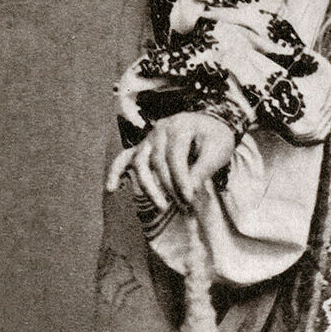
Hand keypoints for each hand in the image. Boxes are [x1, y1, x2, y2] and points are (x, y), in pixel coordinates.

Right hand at [106, 111, 237, 210]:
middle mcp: (160, 130)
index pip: (175, 157)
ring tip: (161, 207)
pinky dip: (115, 172)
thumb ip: (204, 168)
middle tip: (184, 206)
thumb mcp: (218, 149)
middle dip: (169, 187)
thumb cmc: (215, 138)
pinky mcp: (143, 147)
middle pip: (157, 162)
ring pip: (140, 163)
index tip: (190, 198)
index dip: (181, 179)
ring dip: (148, 186)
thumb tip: (190, 191)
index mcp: (179, 126)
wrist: (210, 124)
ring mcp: (148, 138)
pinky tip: (112, 189)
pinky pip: (124, 158)